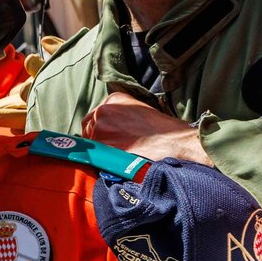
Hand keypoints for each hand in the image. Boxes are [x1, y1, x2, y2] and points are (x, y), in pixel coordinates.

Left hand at [82, 92, 210, 164]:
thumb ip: (119, 114)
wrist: (173, 142)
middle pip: (88, 127)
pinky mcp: (103, 147)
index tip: (110, 134)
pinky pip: (95, 155)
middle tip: (113, 146)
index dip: (100, 127)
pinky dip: (102, 160)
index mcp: (113, 99)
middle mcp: (103, 111)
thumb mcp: (139, 110)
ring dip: (100, 149)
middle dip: (97, 137)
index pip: (95, 115)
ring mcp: (100, 129)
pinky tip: (117, 161)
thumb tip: (109, 126)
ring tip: (119, 154)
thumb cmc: (163, 129)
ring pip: (91, 143)